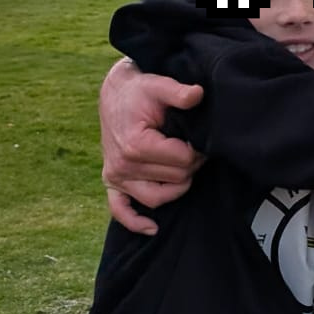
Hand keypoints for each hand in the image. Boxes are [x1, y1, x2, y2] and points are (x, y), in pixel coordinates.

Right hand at [100, 58, 205, 235]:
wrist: (116, 93)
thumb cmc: (139, 91)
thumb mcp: (159, 85)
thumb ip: (178, 92)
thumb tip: (197, 95)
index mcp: (135, 145)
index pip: (182, 161)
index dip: (198, 151)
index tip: (201, 139)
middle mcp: (123, 165)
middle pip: (175, 180)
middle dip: (191, 165)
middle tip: (195, 148)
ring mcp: (115, 176)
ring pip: (156, 198)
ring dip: (176, 188)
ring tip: (185, 169)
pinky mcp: (111, 181)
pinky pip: (120, 210)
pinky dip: (134, 221)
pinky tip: (153, 228)